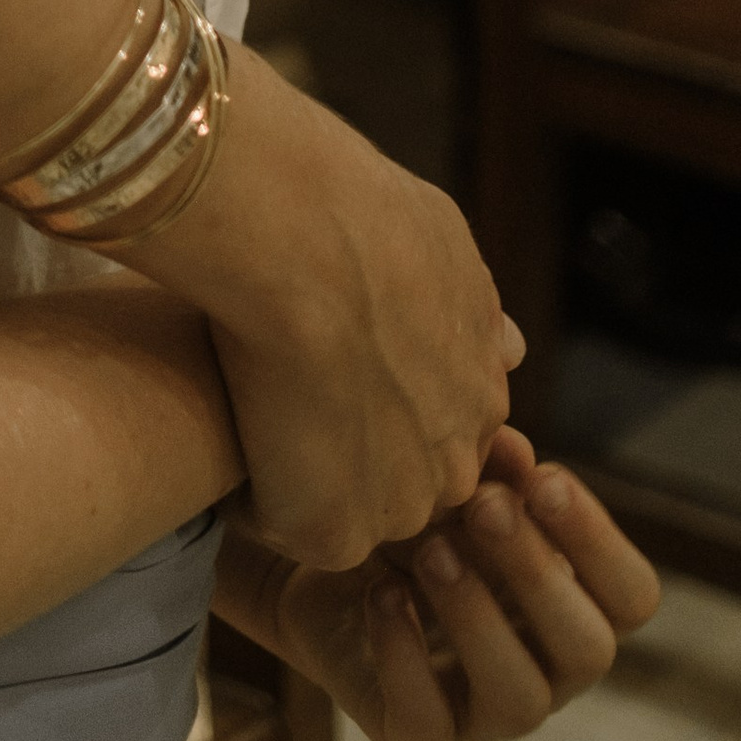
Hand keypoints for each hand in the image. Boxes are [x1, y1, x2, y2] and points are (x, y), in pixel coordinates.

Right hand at [138, 49, 519, 567]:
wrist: (302, 236)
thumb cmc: (356, 208)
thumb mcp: (444, 242)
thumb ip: (474, 308)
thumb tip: (512, 346)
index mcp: (482, 386)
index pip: (436, 425)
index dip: (381, 399)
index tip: (334, 364)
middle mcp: (457, 456)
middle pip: (403, 477)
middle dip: (354, 450)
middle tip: (290, 392)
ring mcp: (402, 505)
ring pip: (348, 508)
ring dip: (307, 477)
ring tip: (252, 413)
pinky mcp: (333, 532)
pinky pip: (285, 527)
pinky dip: (253, 494)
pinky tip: (228, 434)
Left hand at [220, 432, 660, 740]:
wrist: (318, 561)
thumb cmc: (411, 514)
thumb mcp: (449, 477)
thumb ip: (489, 463)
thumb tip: (514, 450)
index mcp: (574, 603)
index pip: (632, 596)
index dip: (598, 540)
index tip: (542, 478)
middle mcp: (545, 667)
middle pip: (589, 649)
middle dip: (537, 573)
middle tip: (485, 506)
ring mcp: (485, 712)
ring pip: (520, 698)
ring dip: (478, 617)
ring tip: (429, 549)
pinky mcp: (418, 736)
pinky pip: (428, 726)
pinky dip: (405, 657)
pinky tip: (383, 596)